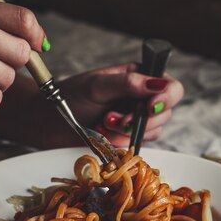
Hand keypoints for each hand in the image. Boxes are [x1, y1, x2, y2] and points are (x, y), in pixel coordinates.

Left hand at [57, 62, 183, 147]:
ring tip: (102, 124)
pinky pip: (137, 144)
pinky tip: (102, 134)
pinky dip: (120, 142)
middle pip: (165, 112)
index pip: (171, 87)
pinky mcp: (125, 137)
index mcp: (139, 76)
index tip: (150, 107)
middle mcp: (141, 97)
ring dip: (126, 131)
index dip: (166, 98)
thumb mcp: (97, 85)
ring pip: (153, 131)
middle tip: (112, 118)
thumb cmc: (69, 96)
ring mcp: (135, 119)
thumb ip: (128, 83)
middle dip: (139, 120)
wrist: (48, 121)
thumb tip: (157, 85)